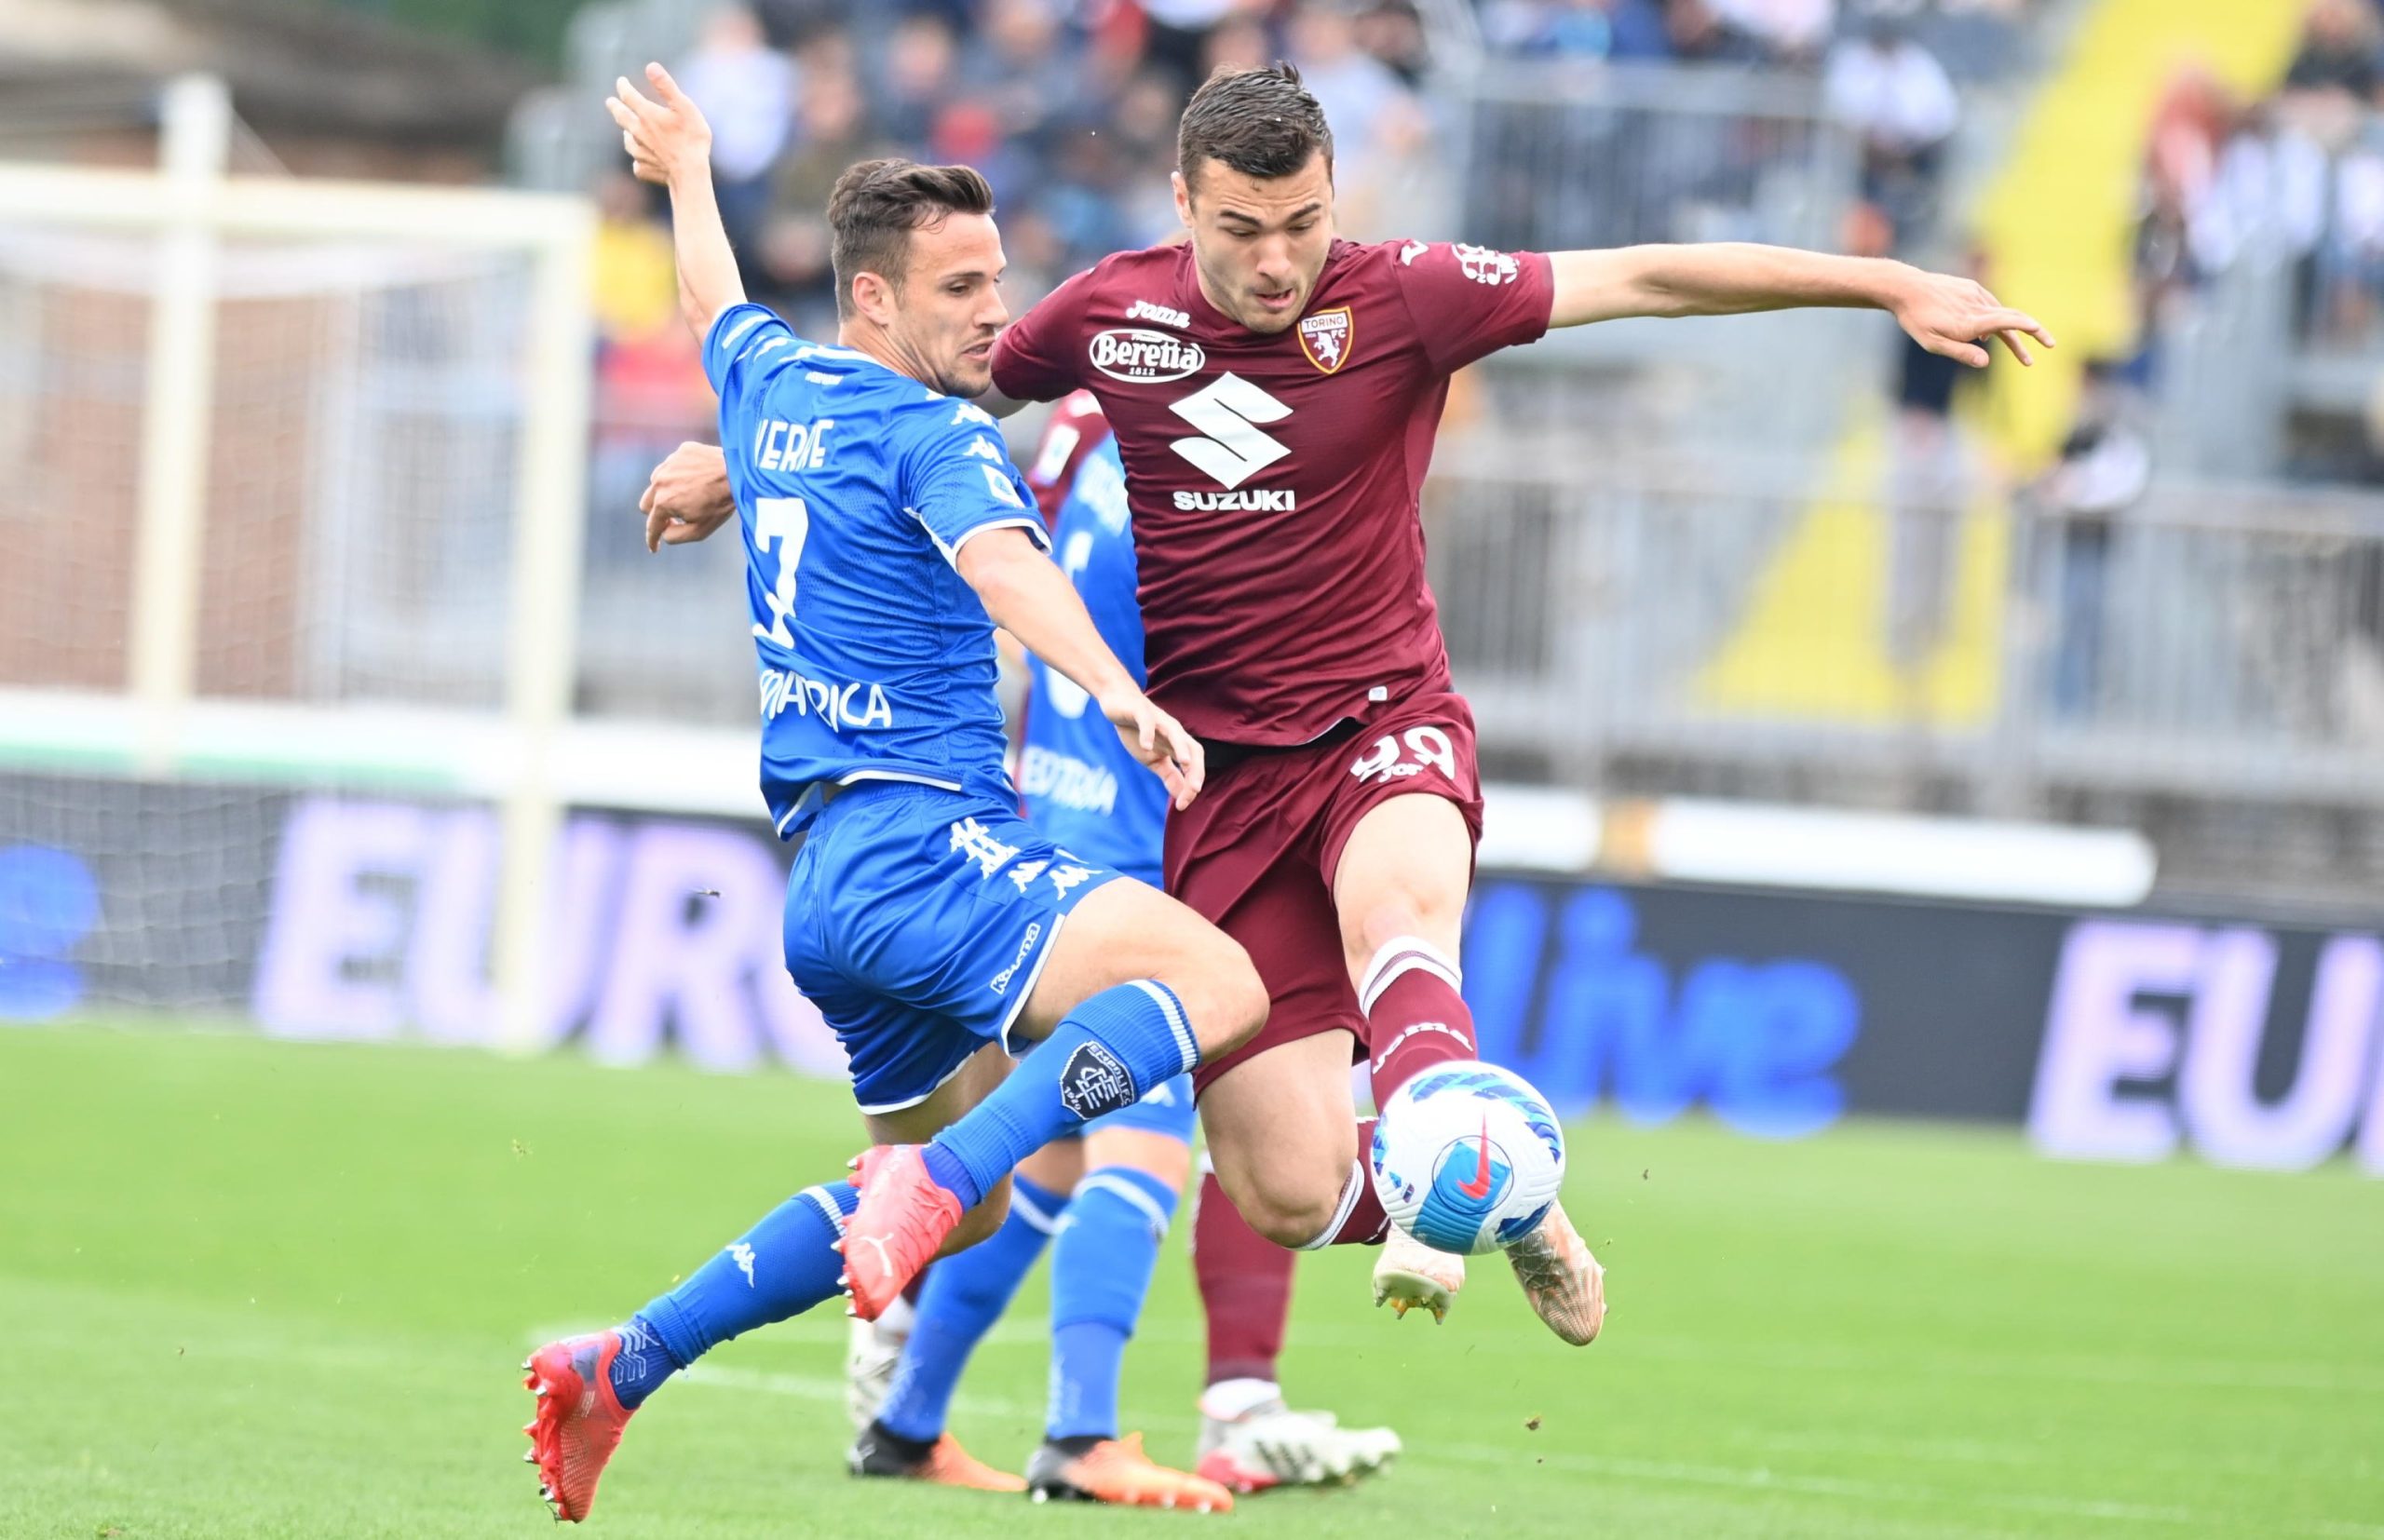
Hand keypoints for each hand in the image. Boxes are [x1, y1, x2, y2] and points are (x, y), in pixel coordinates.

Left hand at [605, 62, 711, 187]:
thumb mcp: (684, 107)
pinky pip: (637, 163)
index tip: (621, 81)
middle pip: (621, 117)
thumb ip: (666, 87)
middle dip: (615, 107)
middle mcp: (637, 132)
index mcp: (646, 114)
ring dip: (626, 133)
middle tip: (610, 102)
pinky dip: (639, 159)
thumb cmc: (691, 139)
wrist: (689, 174)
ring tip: (627, 131)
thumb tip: (650, 66)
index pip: (628, 95)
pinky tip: (642, 160)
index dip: (623, 86)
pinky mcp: (643, 169)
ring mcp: (639, 152)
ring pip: (628, 140)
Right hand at [642, 440, 735, 551]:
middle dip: (656, 514)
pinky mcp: (681, 452)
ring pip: (657, 483)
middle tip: (672, 519)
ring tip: (686, 496)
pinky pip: (673, 466)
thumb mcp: (699, 531)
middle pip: (646, 504)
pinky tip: (695, 479)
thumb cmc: (720, 504)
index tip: (654, 548)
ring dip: (666, 492)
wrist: (738, 473)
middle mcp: (660, 481)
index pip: (651, 526)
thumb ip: (675, 536)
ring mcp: (669, 464)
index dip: (652, 539)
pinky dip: (679, 475)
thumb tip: (663, 533)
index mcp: (663, 502)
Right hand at [1101, 684, 1205, 810]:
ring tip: (1184, 762)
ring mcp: (1158, 721)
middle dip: (1196, 769)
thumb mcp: (1154, 759)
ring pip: (1176, 733)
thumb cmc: (1138, 732)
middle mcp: (1173, 732)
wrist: (1118, 704)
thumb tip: (1183, 797)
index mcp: (1178, 745)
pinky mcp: (1141, 711)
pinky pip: (1147, 722)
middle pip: (1194, 749)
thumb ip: (1170, 776)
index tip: (1183, 805)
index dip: (1191, 784)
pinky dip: (1148, 733)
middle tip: (1194, 789)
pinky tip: (1146, 746)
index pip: (1193, 765)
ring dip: (1181, 748)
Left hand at [1890, 268, 2054, 368]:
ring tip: (2019, 352)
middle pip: (2013, 318)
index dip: (2026, 328)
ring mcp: (1975, 295)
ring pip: (2001, 313)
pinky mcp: (1971, 288)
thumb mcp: (1933, 344)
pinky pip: (1989, 305)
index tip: (2042, 334)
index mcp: (1970, 322)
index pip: (2005, 323)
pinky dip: (1994, 320)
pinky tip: (1987, 334)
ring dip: (2012, 332)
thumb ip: (1960, 353)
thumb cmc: (1916, 320)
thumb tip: (1986, 362)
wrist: (1906, 288)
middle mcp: (1977, 306)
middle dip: (2033, 332)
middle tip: (2051, 344)